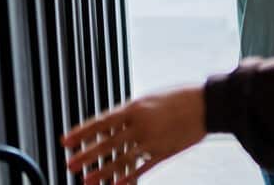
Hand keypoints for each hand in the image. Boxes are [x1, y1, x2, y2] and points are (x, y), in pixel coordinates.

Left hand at [61, 85, 206, 184]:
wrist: (208, 104)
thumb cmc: (179, 97)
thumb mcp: (151, 98)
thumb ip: (132, 111)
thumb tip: (113, 122)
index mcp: (135, 108)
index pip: (101, 122)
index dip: (81, 132)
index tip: (65, 141)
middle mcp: (140, 125)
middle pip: (107, 143)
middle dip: (86, 155)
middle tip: (69, 164)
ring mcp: (152, 140)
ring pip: (121, 159)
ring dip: (101, 171)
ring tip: (85, 180)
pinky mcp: (164, 152)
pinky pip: (142, 168)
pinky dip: (127, 178)